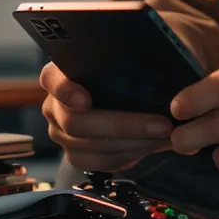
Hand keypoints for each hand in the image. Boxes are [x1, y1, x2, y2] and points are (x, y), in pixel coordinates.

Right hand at [40, 62, 172, 171]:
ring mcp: (62, 134)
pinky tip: (153, 145)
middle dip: (123, 125)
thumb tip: (156, 58)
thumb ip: (129, 57)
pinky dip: (131, 155)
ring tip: (166, 135)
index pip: (53, 81)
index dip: (66, 92)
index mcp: (58, 76)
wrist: (121, 100)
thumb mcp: (123, 59)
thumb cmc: (122, 73)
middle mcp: (54, 106)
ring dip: (134, 143)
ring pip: (92, 147)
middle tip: (162, 125)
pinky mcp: (76, 156)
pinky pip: (101, 162)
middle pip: (76, 123)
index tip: (85, 102)